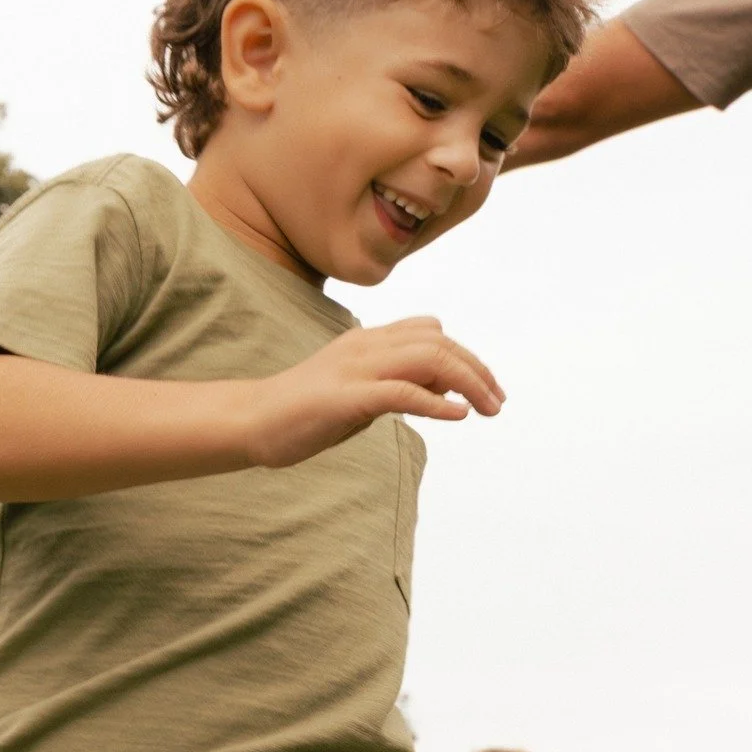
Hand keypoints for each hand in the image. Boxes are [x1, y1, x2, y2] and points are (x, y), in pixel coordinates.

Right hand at [243, 318, 503, 468]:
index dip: (464, 355)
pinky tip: (458, 415)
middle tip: (498, 401)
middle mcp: (366, 345)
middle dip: (477, 369)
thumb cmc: (306, 413)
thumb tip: (446, 390)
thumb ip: (400, 386)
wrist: (252, 421)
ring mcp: (355, 367)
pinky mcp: (346, 396)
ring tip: (488, 408)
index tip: (483, 389)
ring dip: (468, 382)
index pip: (430, 330)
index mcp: (368, 340)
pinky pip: (402, 391)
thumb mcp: (363, 395)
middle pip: (438, 341)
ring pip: (429, 359)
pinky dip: (436, 402)